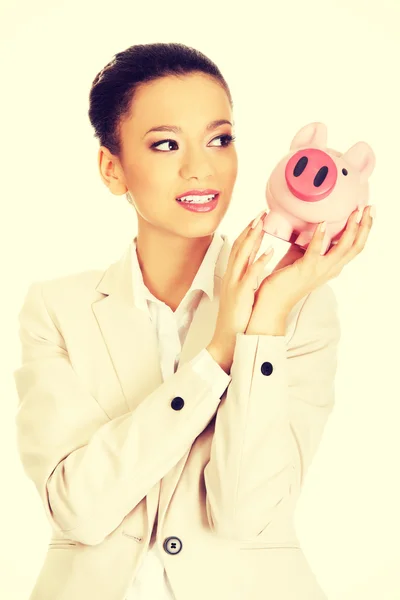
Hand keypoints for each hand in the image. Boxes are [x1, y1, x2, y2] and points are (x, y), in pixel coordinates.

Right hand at [207, 211, 274, 371]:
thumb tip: (258, 264)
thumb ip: (249, 277)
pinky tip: (269, 251)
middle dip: (250, 228)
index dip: (248, 231)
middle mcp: (232, 277)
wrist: (226, 340)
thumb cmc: (237, 318)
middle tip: (262, 211)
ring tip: (262, 222)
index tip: (259, 217)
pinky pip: (250, 275)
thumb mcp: (242, 293)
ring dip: (252, 238)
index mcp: (233, 276)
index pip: (240, 248)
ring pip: (242, 256)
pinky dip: (259, 262)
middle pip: (239, 247)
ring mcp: (235, 285)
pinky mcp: (241, 295)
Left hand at [246, 205, 374, 333]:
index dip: (364, 230)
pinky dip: (320, 236)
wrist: (273, 301)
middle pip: (356, 247)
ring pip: (344, 249)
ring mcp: (320, 270)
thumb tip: (306, 222)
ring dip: (351, 229)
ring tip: (355, 213)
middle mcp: (330, 269)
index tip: (367, 212)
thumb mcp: (300, 256)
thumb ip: (307, 242)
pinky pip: (316, 250)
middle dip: (365, 226)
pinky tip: (322, 223)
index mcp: (331, 266)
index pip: (354, 247)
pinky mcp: (306, 269)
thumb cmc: (284, 279)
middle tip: (369, 208)